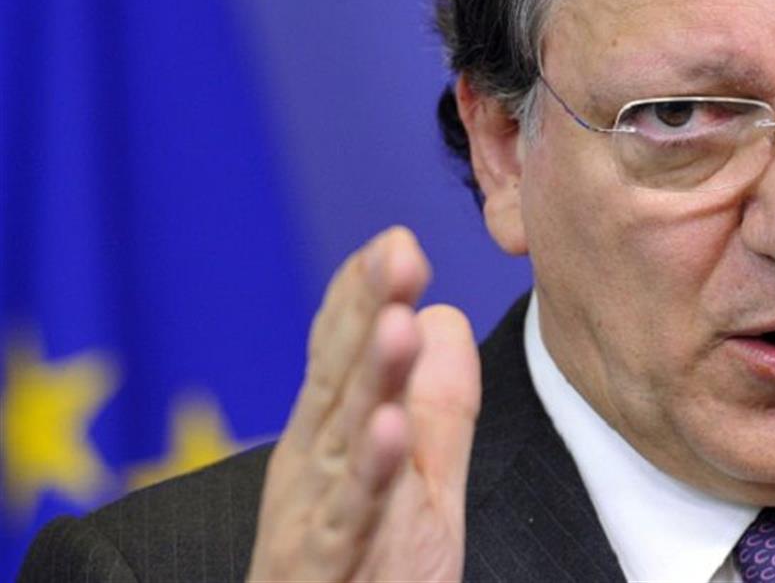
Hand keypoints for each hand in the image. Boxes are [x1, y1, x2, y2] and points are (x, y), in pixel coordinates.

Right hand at [247, 226, 480, 581]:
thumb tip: (445, 315)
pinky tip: (386, 428)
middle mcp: (314, 465)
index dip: (366, 297)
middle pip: (342, 375)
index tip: (395, 239)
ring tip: (396, 320)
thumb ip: (437, 408)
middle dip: (368, 310)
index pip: (345, 352)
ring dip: (369, 375)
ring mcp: (316, 515)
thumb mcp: (419, 483)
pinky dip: (367, 472)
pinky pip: (348, 516)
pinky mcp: (327, 567)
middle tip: (397, 248)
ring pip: (344, 435)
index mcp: (333, 438)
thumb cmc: (370, 574)